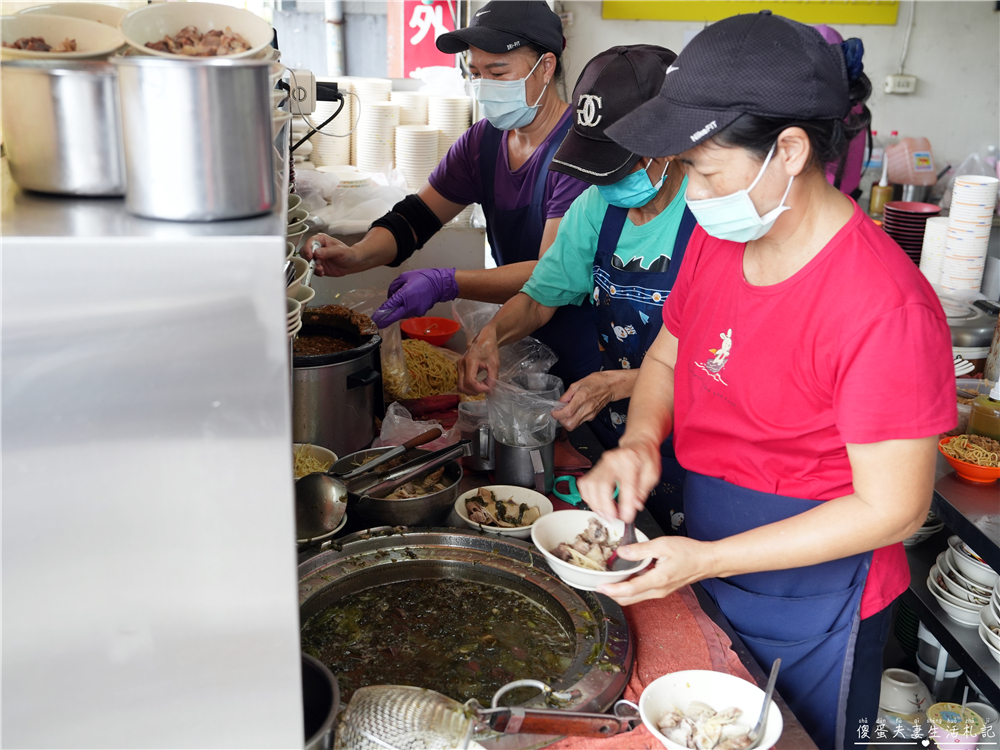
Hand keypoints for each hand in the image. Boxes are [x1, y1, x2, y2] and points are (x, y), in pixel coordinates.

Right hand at [300, 234, 361, 277]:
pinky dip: (315, 272)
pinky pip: (311, 269)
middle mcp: (317, 248)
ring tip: (321, 269)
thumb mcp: (339, 251)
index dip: (308, 249)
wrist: (352, 263)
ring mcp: (316, 258)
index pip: (310, 242)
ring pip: (307, 262)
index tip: (310, 255)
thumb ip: (328, 251)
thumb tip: (317, 253)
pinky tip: (322, 272)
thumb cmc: (348, 253)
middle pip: (305, 252)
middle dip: (308, 259)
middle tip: (315, 264)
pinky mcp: (317, 266)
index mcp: (321, 240)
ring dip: (312, 267)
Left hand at [371, 269, 458, 327]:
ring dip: (395, 313)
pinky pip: (407, 313)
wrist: (439, 284)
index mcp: (404, 295)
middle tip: (376, 324)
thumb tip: (390, 297)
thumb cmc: (422, 277)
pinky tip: (405, 304)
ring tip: (393, 306)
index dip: (380, 314)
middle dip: (384, 321)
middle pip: (394, 316)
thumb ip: (394, 287)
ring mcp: (415, 311)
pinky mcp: (419, 313)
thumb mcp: (404, 276)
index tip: (373, 319)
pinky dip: (403, 310)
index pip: (389, 307)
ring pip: (400, 314)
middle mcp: (409, 306)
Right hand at [457, 324, 498, 393]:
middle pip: (462, 386)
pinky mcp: (459, 368)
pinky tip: (479, 383)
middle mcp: (461, 365)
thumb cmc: (490, 349)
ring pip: (460, 386)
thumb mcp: (495, 363)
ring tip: (482, 385)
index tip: (489, 387)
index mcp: (470, 361)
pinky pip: (461, 382)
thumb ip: (493, 378)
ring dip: (471, 390)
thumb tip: (490, 391)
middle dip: (474, 391)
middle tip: (485, 388)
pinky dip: (470, 386)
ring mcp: (459, 366)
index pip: (470, 382)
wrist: (484, 338)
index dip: (479, 388)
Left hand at [550, 372, 617, 431]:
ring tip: (567, 411)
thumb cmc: (596, 382)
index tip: (554, 412)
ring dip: (567, 421)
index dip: (557, 415)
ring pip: (574, 426)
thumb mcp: (577, 384)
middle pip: (570, 425)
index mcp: (581, 399)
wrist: (610, 386)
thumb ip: (567, 395)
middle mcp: (586, 409)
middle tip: (560, 413)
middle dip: (561, 421)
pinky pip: (580, 422)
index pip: (566, 413)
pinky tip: (575, 410)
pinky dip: (574, 418)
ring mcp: (590, 414)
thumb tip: (559, 403)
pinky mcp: (592, 417)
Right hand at [576, 437, 661, 523]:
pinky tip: (597, 504)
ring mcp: (601, 463)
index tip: (626, 517)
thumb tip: (635, 506)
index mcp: (630, 460)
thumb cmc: (645, 458)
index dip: (625, 505)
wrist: (637, 444)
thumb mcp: (652, 473)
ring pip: (590, 486)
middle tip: (613, 518)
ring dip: (596, 504)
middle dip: (606, 506)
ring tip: (606, 514)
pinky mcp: (595, 468)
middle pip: (602, 485)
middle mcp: (612, 460)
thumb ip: (643, 490)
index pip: (625, 486)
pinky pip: (584, 484)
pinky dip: (588, 497)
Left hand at [595, 536, 716, 605]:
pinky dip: (630, 588)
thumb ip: (640, 550)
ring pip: (635, 597)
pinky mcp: (662, 589)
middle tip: (599, 584)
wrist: (707, 561)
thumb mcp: (663, 545)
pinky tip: (625, 577)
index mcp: (657, 580)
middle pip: (629, 599)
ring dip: (620, 592)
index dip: (612, 590)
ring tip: (609, 580)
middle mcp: (658, 591)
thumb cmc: (690, 552)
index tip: (599, 587)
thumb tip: (621, 553)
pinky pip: (642, 592)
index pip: (629, 590)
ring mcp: (660, 592)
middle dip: (612, 594)